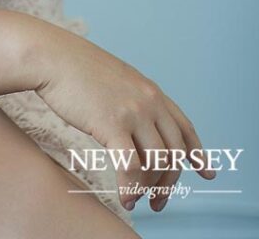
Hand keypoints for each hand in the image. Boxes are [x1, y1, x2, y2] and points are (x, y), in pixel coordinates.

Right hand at [32, 26, 215, 212]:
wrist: (52, 55)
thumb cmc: (73, 67)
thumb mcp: (115, 78)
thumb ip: (131, 98)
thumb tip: (135, 125)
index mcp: (150, 90)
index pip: (184, 126)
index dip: (197, 152)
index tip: (206, 171)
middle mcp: (149, 101)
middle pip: (174, 151)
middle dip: (170, 182)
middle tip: (159, 202)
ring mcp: (133, 112)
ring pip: (157, 163)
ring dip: (150, 189)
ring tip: (137, 202)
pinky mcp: (113, 124)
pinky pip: (132, 166)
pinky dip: (132, 188)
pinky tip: (125, 196)